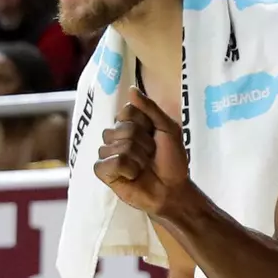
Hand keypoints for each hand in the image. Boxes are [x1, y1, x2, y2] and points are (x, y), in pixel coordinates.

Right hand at [95, 88, 187, 215]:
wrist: (173, 188)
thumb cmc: (172, 159)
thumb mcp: (168, 128)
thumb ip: (150, 108)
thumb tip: (131, 89)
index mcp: (129, 123)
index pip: (127, 110)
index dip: (145, 124)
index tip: (156, 136)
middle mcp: (116, 136)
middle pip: (123, 128)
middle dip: (144, 143)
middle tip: (151, 155)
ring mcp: (108, 153)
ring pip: (118, 146)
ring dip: (138, 159)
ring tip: (144, 167)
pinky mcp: (104, 172)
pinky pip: (110, 163)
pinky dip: (127, 170)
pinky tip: (133, 176)